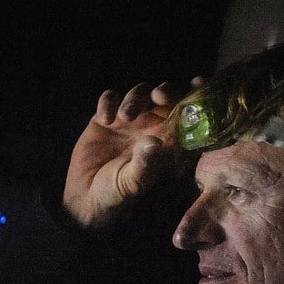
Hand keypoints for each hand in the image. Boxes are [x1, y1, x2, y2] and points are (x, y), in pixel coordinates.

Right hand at [62, 80, 199, 226]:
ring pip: (140, 93)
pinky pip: (111, 98)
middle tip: (158, 96)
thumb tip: (153, 142)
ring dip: (135, 99)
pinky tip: (104, 119)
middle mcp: (152, 126)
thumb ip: (144, 165)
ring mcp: (129, 120)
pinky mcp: (105, 118)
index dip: (195, 97)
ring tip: (124, 117)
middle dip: (166, 91)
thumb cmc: (116, 195)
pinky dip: (109, 102)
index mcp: (168, 142)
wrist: (85, 197)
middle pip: (165, 97)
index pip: (187, 115)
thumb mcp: (132, 185)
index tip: (197, 85)